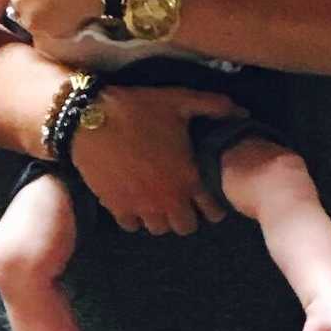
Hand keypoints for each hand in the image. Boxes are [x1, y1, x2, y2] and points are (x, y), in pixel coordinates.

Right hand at [71, 84, 246, 234]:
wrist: (88, 118)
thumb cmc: (137, 109)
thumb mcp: (178, 100)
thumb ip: (213, 106)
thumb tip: (242, 111)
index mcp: (188, 178)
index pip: (212, 212)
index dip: (211, 206)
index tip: (204, 197)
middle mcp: (167, 198)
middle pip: (185, 227)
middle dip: (184, 216)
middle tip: (178, 200)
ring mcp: (140, 205)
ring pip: (157, 229)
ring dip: (159, 218)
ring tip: (154, 202)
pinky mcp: (115, 205)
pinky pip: (130, 225)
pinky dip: (133, 217)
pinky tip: (132, 200)